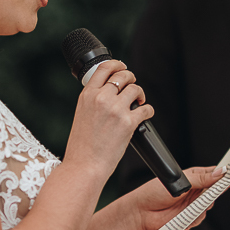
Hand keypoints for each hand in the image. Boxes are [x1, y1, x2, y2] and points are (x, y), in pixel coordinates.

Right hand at [63, 60, 153, 177]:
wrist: (84, 165)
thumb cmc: (82, 146)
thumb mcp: (81, 114)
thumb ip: (93, 101)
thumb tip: (110, 93)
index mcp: (87, 95)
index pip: (104, 68)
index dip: (117, 64)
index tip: (123, 67)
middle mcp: (101, 98)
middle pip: (124, 76)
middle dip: (132, 80)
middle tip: (133, 89)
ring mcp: (115, 109)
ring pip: (136, 89)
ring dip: (140, 95)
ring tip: (138, 103)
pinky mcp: (128, 122)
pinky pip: (146, 108)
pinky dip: (148, 110)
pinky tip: (145, 115)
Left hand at [132, 165, 225, 229]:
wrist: (141, 214)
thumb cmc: (154, 192)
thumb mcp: (182, 182)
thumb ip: (203, 179)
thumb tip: (220, 173)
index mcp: (194, 176)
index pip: (214, 173)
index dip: (224, 173)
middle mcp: (195, 190)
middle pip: (215, 191)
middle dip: (214, 193)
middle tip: (208, 192)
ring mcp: (192, 204)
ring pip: (209, 206)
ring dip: (201, 207)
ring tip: (188, 206)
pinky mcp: (189, 217)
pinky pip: (200, 218)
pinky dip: (194, 218)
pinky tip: (183, 215)